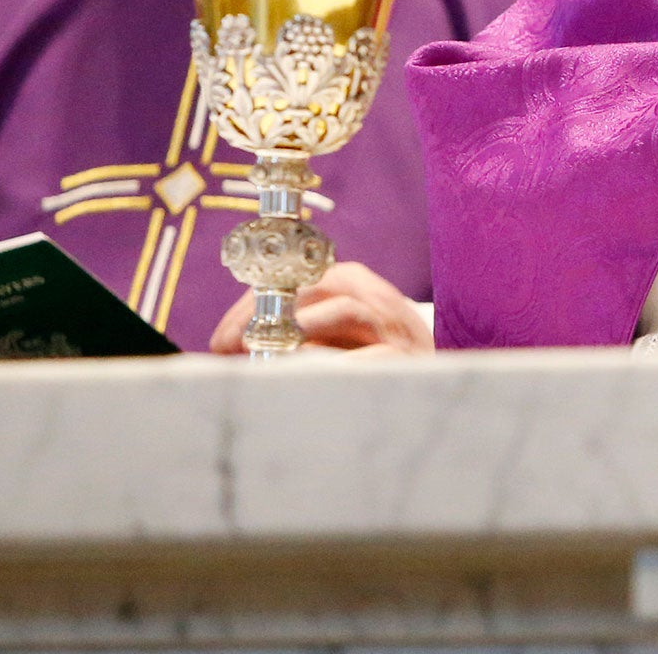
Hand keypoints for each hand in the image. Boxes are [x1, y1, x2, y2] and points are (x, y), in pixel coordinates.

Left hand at [209, 262, 433, 354]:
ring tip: (261, 351)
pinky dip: (330, 363)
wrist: (437, 378)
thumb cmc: (373, 355)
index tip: (220, 339)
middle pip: (314, 290)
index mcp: (352, 282)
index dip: (251, 306)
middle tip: (227, 347)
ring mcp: (392, 328)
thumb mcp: (335, 333)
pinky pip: (364, 357)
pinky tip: (301, 375)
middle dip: (264, 317)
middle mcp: (374, 296)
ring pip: (344, 312)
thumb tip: (228, 347)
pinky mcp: (403, 360)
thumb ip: (292, 331)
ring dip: (298, 330)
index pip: (294, 280)